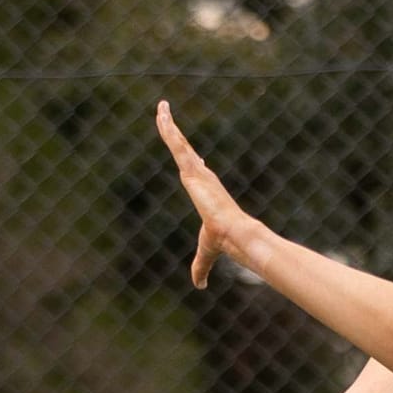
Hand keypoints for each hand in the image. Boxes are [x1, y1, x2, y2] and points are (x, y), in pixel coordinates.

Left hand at [156, 101, 258, 289]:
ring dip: (168, 123)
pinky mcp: (193, 169)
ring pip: (179, 142)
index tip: (194, 154)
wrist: (233, 234)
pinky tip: (161, 113)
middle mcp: (201, 177)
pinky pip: (177, 143)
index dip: (193, 161)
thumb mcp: (204, 254)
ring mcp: (197, 171)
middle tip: (165, 116)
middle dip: (175, 133)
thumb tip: (199, 287)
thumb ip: (199, 268)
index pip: (195, 171)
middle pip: (184, 149)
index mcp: (204, 191)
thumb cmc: (221, 240)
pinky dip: (168, 127)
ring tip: (160, 106)